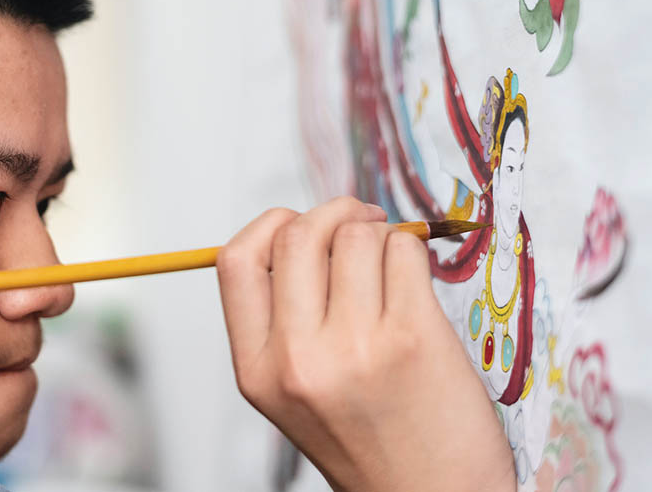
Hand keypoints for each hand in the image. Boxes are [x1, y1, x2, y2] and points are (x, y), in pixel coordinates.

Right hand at [216, 197, 514, 491]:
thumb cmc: (369, 440)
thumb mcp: (293, 390)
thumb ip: (282, 319)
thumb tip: (303, 232)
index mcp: (258, 370)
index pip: (236, 260)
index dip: (268, 226)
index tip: (297, 225)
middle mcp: (298, 358)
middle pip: (297, 235)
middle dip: (332, 212)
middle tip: (358, 221)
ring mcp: (356, 346)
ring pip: (356, 235)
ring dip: (378, 233)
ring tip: (391, 263)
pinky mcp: (413, 337)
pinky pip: (404, 251)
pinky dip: (411, 250)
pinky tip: (414, 282)